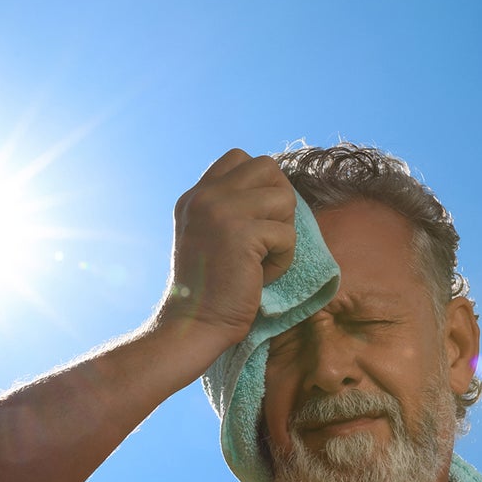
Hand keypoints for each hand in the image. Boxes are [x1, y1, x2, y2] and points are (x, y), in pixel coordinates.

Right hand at [151, 149, 296, 354]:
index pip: (240, 158)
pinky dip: (282, 261)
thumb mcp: (209, 234)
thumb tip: (276, 189)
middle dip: (279, 200)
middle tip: (268, 236)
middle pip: (268, 167)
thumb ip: (229, 207)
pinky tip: (259, 276)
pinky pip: (287, 234)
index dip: (261, 184)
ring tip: (262, 259)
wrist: (194, 323)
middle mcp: (205, 196)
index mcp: (196, 195)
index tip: (257, 219)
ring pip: (284, 198)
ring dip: (283, 233)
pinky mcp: (242, 232)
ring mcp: (221, 210)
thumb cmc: (210, 288)